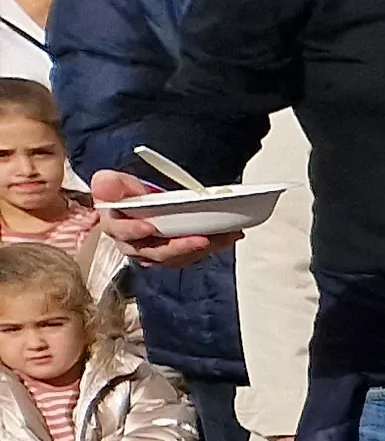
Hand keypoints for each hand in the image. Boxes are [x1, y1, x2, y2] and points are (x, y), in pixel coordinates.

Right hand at [86, 171, 237, 267]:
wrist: (140, 204)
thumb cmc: (127, 194)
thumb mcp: (116, 183)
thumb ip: (110, 184)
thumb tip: (103, 187)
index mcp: (116, 226)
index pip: (123, 232)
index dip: (135, 230)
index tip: (150, 226)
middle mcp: (133, 245)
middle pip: (155, 252)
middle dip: (179, 246)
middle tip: (202, 239)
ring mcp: (153, 253)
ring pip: (176, 257)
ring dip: (201, 248)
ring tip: (224, 236)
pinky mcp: (171, 256)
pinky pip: (190, 256)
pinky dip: (210, 247)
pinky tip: (226, 237)